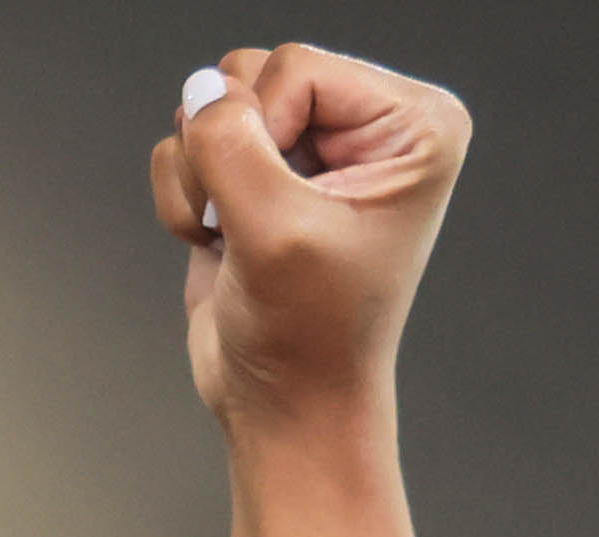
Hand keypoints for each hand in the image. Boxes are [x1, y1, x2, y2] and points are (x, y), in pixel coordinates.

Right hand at [151, 45, 472, 430]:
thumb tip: (198, 92)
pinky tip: (221, 246)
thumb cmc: (309, 335)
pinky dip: (187, 199)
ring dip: (201, 179)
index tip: (281, 209)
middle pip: (251, 75)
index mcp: (412, 125)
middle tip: (252, 224)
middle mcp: (367, 123)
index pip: (296, 69)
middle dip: (228, 154)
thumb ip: (230, 144)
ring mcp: (309, 146)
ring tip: (236, 238)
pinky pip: (189, 143)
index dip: (264, 135)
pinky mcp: (258, 174)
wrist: (285, 404)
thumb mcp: (276, 233)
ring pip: (212, 105)